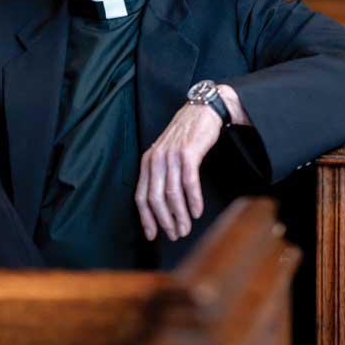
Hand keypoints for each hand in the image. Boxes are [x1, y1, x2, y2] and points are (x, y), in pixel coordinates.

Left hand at [134, 100, 221, 241]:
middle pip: (155, 198)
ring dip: (179, 215)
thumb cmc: (187, 134)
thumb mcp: (167, 153)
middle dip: (164, 221)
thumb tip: (163, 205)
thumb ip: (162, 174)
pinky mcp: (189, 152)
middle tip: (175, 234)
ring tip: (186, 228)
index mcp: (148, 160)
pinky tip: (197, 211)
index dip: (146, 218)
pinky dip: (193, 200)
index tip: (152, 234)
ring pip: (172, 193)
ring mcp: (172, 155)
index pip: (141, 196)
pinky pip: (189, 182)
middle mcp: (156, 158)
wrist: (203, 110)